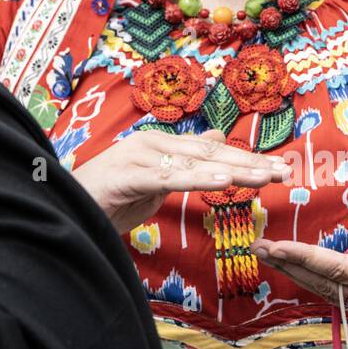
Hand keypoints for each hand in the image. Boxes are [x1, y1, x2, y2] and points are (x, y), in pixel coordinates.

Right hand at [72, 129, 289, 234]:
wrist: (63, 209)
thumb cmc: (107, 199)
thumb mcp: (154, 181)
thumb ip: (184, 162)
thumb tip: (216, 140)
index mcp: (159, 144)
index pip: (210, 152)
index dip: (245, 160)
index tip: (278, 169)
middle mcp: (151, 143)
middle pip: (209, 154)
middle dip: (249, 163)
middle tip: (284, 172)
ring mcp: (138, 157)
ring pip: (194, 164)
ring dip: (233, 171)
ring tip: (264, 176)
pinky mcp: (128, 176)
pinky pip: (169, 179)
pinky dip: (198, 180)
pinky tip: (223, 183)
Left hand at [253, 193, 347, 329]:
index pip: (337, 270)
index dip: (303, 257)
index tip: (275, 246)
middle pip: (325, 286)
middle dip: (289, 266)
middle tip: (256, 247)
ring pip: (332, 296)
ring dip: (300, 277)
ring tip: (270, 257)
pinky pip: (344, 300)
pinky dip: (319, 285)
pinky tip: (301, 272)